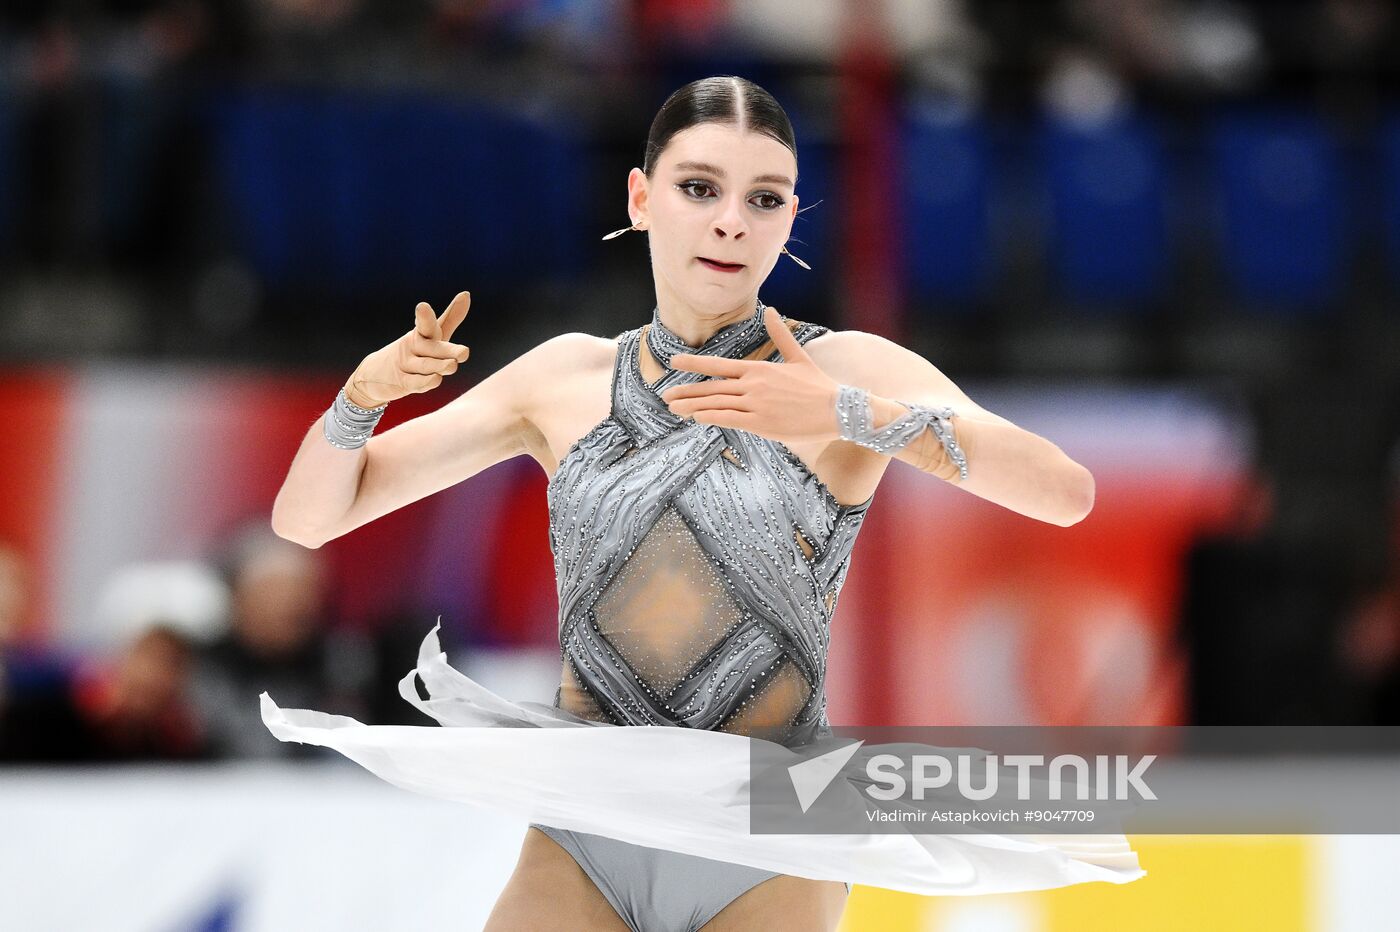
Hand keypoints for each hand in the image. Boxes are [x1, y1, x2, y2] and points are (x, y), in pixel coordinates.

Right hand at [345, 292, 471, 407]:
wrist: (375, 373)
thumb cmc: (415, 350)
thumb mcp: (432, 334)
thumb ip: (450, 318)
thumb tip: (466, 294)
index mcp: (421, 333)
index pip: (426, 325)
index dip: (425, 317)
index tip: (422, 306)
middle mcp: (413, 347)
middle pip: (431, 348)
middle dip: (447, 350)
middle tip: (464, 352)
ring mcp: (406, 365)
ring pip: (424, 366)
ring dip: (438, 366)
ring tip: (452, 366)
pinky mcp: (401, 382)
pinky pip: (413, 383)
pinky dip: (424, 382)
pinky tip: (436, 379)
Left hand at [659, 306, 840, 446]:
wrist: (839, 409)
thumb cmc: (819, 386)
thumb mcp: (799, 356)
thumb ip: (780, 335)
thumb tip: (772, 311)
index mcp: (759, 369)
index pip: (719, 364)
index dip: (694, 363)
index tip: (674, 361)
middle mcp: (753, 384)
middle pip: (712, 386)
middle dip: (686, 391)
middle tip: (666, 394)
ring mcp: (756, 404)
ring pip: (716, 403)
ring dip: (692, 406)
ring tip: (674, 408)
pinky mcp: (762, 423)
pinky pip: (729, 419)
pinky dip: (710, 417)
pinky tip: (696, 418)